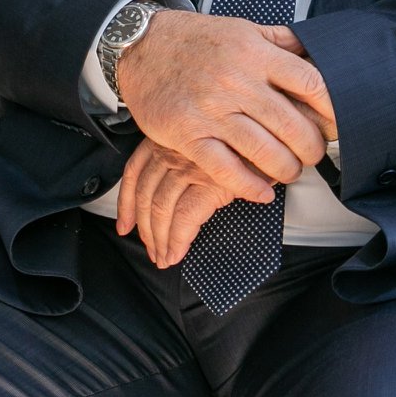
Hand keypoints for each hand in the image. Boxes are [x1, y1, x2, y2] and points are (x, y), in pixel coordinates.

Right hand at [113, 11, 333, 206]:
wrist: (140, 45)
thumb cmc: (195, 40)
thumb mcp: (241, 29)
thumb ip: (279, 41)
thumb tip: (315, 50)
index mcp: (254, 53)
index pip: (312, 84)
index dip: (333, 109)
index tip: (336, 124)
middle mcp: (236, 81)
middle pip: (293, 126)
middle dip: (311, 149)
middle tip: (311, 155)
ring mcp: (210, 110)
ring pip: (265, 152)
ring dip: (286, 170)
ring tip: (287, 171)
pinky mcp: (187, 134)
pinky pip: (227, 170)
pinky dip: (250, 186)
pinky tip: (262, 190)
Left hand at [115, 138, 239, 267]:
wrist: (270, 137)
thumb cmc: (238, 144)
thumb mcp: (200, 143)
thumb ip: (182, 161)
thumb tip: (170, 198)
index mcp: (164, 140)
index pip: (133, 174)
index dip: (126, 204)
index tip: (124, 226)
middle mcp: (171, 151)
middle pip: (146, 196)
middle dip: (146, 230)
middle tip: (152, 251)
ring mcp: (189, 167)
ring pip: (162, 210)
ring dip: (160, 240)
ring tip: (164, 258)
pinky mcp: (210, 183)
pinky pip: (185, 219)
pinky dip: (178, 240)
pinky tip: (177, 254)